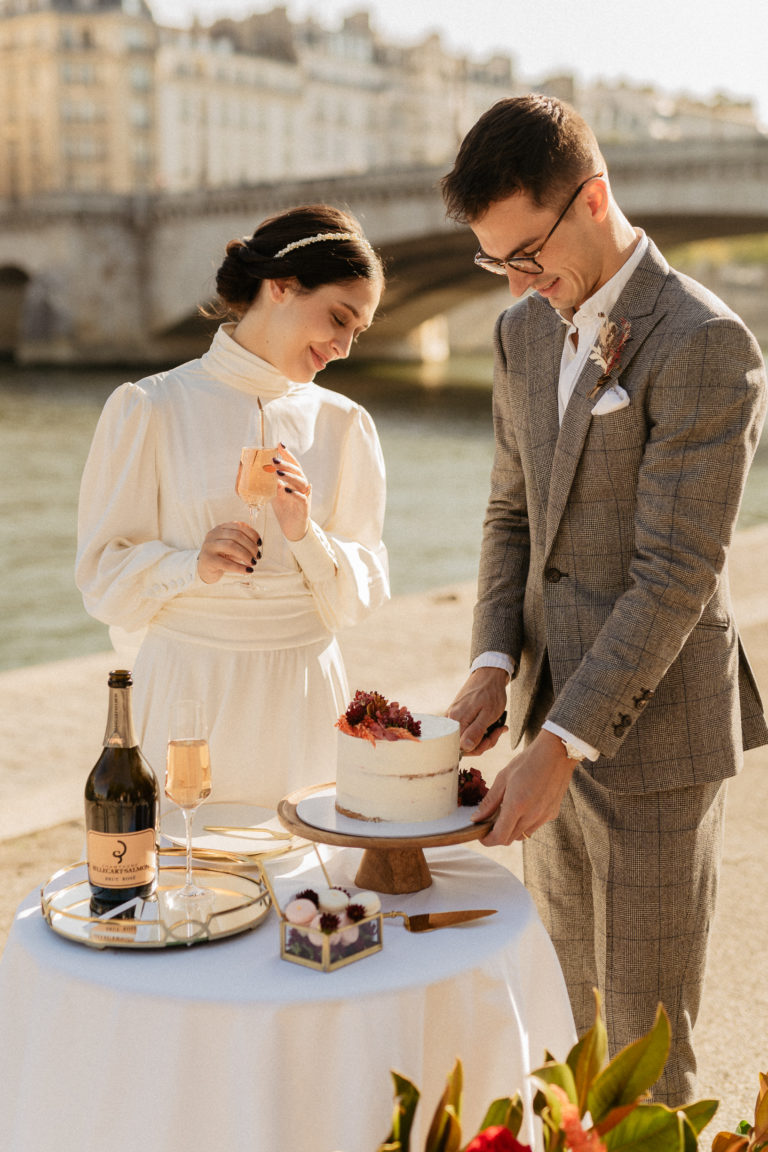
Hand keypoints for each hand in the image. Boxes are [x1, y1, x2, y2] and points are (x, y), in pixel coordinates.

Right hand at [197, 520, 261, 583]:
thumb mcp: (231, 546)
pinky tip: (248, 571)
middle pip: (236, 536)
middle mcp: (213, 534)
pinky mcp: (208, 560)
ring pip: (231, 546)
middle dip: (251, 546)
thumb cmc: (221, 556)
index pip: (239, 526)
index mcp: (220, 528)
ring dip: (246, 555)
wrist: (205, 569)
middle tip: (258, 556)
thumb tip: (257, 546)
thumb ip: (242, 543)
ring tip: (253, 563)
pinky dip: (240, 567)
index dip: (252, 534)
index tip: (260, 543)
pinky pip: (227, 563)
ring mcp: (209, 546)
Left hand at [269, 445, 311, 541]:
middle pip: (297, 471)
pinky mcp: (304, 508)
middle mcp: (302, 486)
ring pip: (301, 482)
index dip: (288, 454)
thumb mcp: (275, 493)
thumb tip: (259, 471)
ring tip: (278, 473)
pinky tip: (286, 489)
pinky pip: (302, 498)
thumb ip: (271, 483)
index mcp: (295, 480)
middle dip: (286, 464)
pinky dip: (294, 493)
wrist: (292, 528)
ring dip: (289, 476)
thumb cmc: (285, 508)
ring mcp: (305, 496)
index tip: (280, 444)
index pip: (293, 464)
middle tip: (274, 459)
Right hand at [447, 667, 507, 754]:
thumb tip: (465, 747)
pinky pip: (466, 730)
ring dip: (483, 737)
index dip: (478, 747)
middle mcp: (451, 720)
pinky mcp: (457, 715)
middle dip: (483, 743)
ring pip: (466, 738)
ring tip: (498, 727)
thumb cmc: (491, 693)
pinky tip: (491, 725)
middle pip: (463, 744)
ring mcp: (453, 717)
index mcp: (457, 720)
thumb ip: (476, 732)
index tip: (492, 737)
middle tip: (498, 732)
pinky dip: (480, 730)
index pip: (462, 747)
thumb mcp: (488, 714)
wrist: (489, 675)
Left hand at [473, 729, 575, 845]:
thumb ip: (490, 801)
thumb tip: (477, 818)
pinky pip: (534, 826)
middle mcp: (532, 815)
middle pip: (509, 839)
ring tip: (506, 813)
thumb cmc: (527, 761)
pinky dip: (525, 823)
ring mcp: (544, 816)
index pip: (499, 837)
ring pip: (522, 835)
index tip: (481, 835)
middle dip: (497, 835)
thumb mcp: (503, 777)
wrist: (557, 753)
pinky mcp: (552, 813)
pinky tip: (523, 806)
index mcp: (517, 805)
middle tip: (489, 822)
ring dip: (511, 830)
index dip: (487, 840)